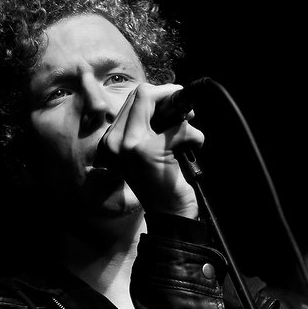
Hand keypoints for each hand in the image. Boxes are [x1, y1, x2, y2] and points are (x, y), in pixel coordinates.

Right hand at [100, 83, 203, 217]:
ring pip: (161, 105)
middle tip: (187, 113)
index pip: (132, 98)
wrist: (168, 215)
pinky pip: (181, 129)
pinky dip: (195, 137)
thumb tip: (169, 97)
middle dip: (170, 97)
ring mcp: (130, 146)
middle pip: (143, 94)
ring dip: (184, 120)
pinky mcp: (150, 152)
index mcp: (112, 139)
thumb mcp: (143, 151)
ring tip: (189, 136)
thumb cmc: (160, 181)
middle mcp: (115, 141)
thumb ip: (147, 125)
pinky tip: (194, 149)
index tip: (173, 101)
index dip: (157, 93)